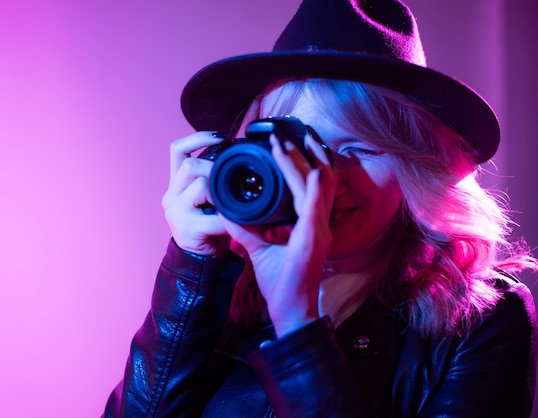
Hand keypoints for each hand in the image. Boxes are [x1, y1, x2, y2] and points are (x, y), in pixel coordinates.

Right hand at [162, 132, 230, 256]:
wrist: (203, 262)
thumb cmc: (211, 228)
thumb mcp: (210, 199)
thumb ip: (214, 179)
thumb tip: (236, 155)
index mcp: (176, 185)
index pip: (177, 150)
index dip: (197, 138)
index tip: (221, 136)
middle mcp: (171, 196)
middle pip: (189, 167)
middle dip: (214, 169)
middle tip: (231, 181)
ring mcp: (175, 213)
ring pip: (200, 185)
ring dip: (221, 193)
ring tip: (230, 204)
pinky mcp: (186, 229)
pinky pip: (214, 215)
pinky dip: (229, 218)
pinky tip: (235, 222)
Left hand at [221, 135, 335, 336]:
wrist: (290, 311)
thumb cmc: (281, 281)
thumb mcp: (259, 247)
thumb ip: (245, 227)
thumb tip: (225, 207)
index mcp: (309, 222)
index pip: (310, 183)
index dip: (301, 161)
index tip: (284, 141)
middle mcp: (319, 222)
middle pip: (318, 177)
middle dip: (302, 153)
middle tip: (282, 134)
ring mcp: (319, 231)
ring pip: (318, 186)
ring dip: (301, 163)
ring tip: (285, 143)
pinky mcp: (314, 241)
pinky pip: (316, 209)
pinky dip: (315, 189)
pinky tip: (311, 172)